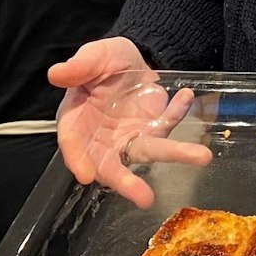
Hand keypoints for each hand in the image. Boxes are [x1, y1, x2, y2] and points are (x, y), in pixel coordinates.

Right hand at [48, 37, 211, 206]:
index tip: (85, 176)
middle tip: (145, 198)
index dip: (77, 160)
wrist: (130, 59)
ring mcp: (130, 137)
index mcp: (77, 120)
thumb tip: (55, 73)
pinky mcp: (155, 130)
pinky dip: (178, 113)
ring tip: (200, 156)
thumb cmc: (102, 63)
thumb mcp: (91, 56)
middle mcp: (102, 138)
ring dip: (173, 155)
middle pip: (110, 165)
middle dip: (126, 182)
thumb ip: (78, 67)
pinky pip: (168, 124)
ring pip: (147, 153)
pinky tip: (184, 97)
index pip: (73, 144)